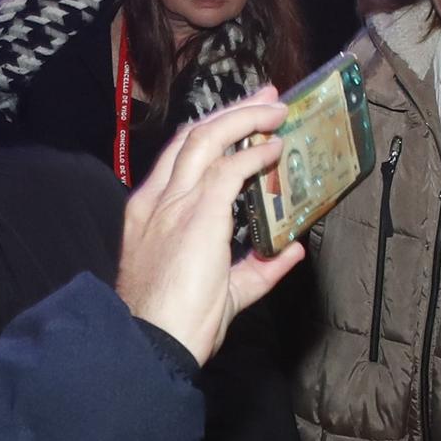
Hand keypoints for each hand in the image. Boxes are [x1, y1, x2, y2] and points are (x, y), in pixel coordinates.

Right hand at [115, 89, 303, 364]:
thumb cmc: (175, 325)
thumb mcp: (224, 290)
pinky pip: (229, 168)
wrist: (151, 343)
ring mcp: (173, 202)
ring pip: (206, 137)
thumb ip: (257, 268)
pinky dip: (255, 154)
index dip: (213, 133)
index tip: (242, 123)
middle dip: (232, 112)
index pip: (179, 157)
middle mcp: (156, 199)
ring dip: (244, 118)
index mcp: (150, 213)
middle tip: (265, 98)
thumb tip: (290, 251)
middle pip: (192, 135)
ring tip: (275, 110)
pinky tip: (275, 149)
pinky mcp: (196, 212)